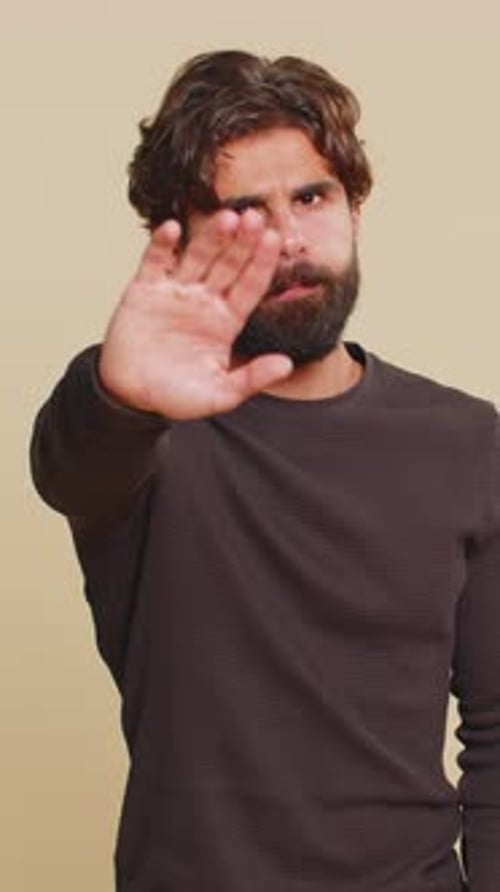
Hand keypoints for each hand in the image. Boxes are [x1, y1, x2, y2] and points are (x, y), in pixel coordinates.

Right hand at [98, 210, 293, 419]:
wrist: (131, 396)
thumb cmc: (176, 396)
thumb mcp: (219, 394)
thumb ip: (252, 379)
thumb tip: (287, 366)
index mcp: (226, 321)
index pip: (250, 286)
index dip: (261, 263)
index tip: (273, 240)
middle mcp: (204, 301)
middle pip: (228, 264)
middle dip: (242, 242)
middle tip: (255, 216)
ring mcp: (175, 292)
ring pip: (196, 256)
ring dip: (210, 237)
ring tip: (226, 217)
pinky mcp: (145, 291)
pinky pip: (156, 262)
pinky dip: (162, 245)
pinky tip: (173, 228)